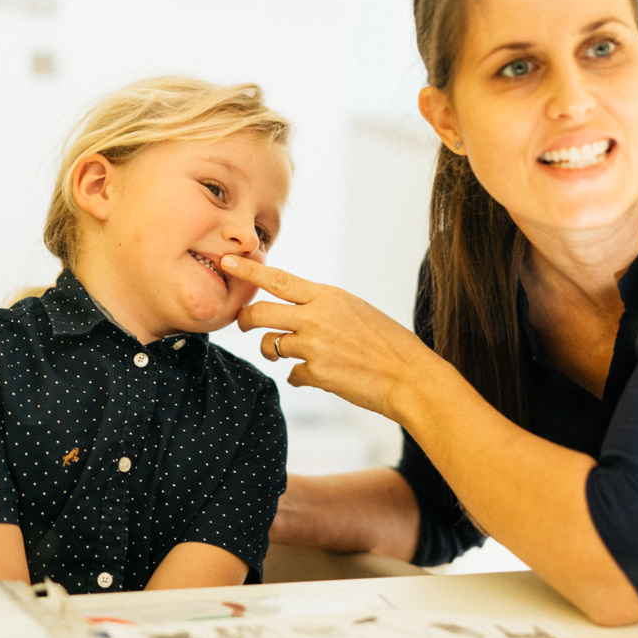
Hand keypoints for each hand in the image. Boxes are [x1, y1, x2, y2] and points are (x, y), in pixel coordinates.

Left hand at [222, 255, 444, 421]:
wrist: (410, 377)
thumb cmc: (387, 343)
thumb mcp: (355, 310)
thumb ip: (322, 307)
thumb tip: (294, 311)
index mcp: (328, 296)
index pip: (278, 278)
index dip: (249, 269)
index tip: (227, 260)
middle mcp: (317, 317)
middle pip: (259, 312)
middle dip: (244, 319)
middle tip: (242, 323)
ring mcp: (314, 346)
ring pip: (269, 345)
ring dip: (271, 351)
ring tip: (285, 354)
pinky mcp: (316, 374)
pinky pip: (291, 374)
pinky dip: (299, 376)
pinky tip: (318, 375)